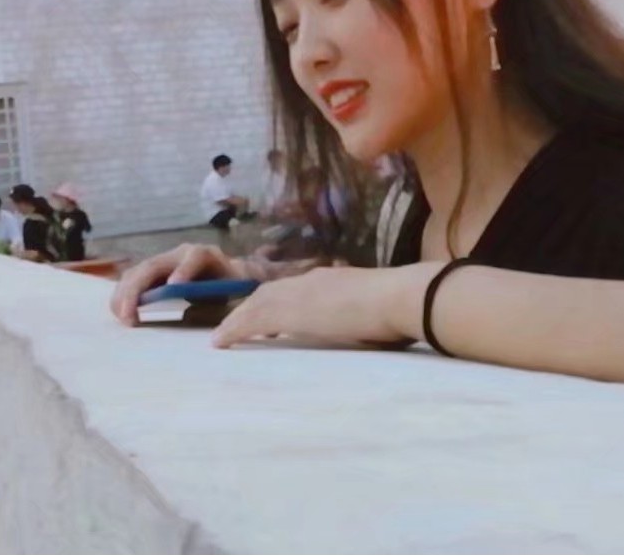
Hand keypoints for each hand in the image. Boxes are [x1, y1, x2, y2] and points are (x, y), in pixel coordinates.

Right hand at [109, 243, 249, 325]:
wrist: (228, 275)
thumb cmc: (234, 286)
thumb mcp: (238, 290)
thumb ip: (233, 298)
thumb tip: (228, 324)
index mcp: (206, 254)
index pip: (195, 257)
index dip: (184, 270)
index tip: (173, 286)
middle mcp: (180, 253)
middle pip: (153, 264)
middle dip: (137, 288)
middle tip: (129, 315)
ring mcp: (163, 261)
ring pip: (137, 271)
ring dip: (124, 293)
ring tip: (121, 317)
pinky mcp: (152, 272)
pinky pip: (131, 279)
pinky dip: (122, 295)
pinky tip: (119, 312)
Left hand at [210, 265, 419, 348]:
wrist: (403, 298)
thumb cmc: (401, 307)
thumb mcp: (373, 309)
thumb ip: (360, 314)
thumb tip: (366, 327)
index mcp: (329, 281)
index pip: (292, 290)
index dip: (274, 303)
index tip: (263, 317)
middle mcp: (310, 282)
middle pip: (268, 294)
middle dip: (249, 309)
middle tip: (232, 327)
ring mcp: (300, 293)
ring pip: (256, 304)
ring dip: (237, 319)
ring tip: (222, 337)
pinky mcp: (293, 312)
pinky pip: (253, 320)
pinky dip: (235, 330)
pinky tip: (221, 342)